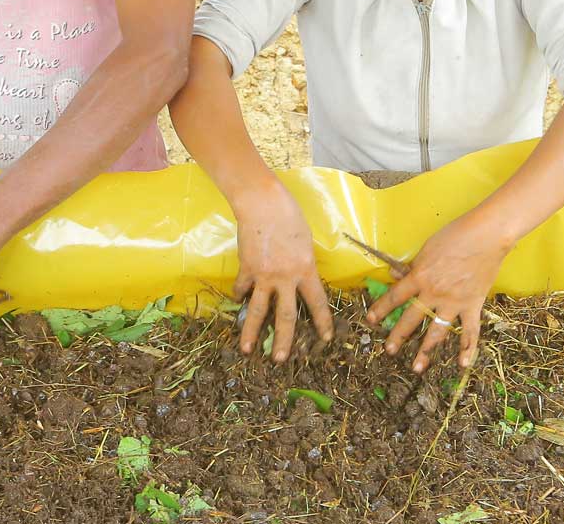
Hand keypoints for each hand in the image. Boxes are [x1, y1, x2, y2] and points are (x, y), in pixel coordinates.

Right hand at [230, 182, 332, 361]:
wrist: (262, 203)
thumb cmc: (290, 216)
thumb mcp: (306, 243)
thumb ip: (304, 264)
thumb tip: (300, 279)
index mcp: (305, 270)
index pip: (317, 303)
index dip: (322, 322)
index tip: (325, 339)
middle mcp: (285, 278)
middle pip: (286, 316)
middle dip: (285, 340)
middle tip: (282, 360)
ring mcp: (263, 275)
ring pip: (258, 310)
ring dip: (252, 333)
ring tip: (248, 350)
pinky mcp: (246, 268)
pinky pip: (242, 287)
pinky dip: (240, 294)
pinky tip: (237, 299)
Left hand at [365, 214, 512, 373]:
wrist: (486, 236)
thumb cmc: (455, 235)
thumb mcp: (427, 248)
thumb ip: (413, 266)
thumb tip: (396, 275)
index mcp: (420, 276)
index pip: (395, 296)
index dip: (381, 308)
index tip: (371, 320)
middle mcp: (434, 293)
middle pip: (412, 318)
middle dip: (398, 336)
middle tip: (389, 350)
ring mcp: (454, 302)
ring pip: (437, 331)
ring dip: (426, 350)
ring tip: (417, 367)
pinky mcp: (473, 305)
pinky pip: (470, 331)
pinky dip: (468, 349)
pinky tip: (462, 364)